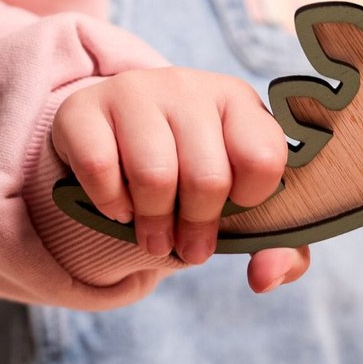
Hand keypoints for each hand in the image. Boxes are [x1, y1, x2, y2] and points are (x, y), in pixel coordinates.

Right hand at [52, 67, 309, 292]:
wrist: (117, 136)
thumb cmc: (192, 172)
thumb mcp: (241, 201)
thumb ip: (279, 247)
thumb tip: (266, 276)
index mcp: (238, 102)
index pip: (263, 157)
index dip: (250, 200)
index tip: (235, 210)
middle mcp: (189, 87)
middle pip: (207, 177)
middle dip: (198, 228)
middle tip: (189, 247)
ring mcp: (134, 91)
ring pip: (154, 176)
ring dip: (154, 224)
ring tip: (154, 237)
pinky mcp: (83, 107)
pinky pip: (99, 168)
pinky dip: (110, 204)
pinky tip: (118, 206)